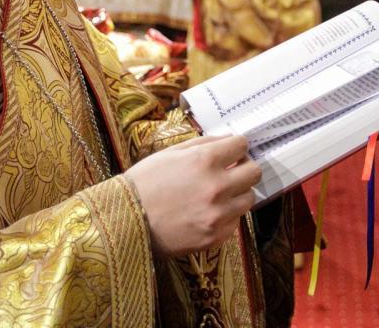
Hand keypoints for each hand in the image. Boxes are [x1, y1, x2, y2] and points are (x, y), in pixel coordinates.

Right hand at [124, 134, 260, 256]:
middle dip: (245, 167)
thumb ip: (203, 144)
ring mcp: (217, 215)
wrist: (124, 222)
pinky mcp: (215, 237)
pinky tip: (209, 212)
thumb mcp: (170, 153)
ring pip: (249, 198)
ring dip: (238, 193)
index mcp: (204, 161)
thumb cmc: (144, 183)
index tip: (232, 151)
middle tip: (232, 171)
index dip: (237, 146)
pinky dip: (227, 215)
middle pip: (254, 172)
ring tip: (220, 193)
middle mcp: (217, 187)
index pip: (242, 145)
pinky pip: (235, 222)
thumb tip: (227, 140)